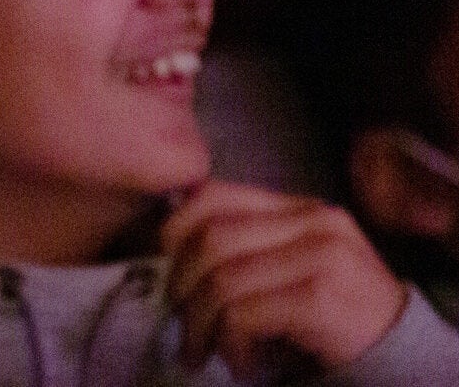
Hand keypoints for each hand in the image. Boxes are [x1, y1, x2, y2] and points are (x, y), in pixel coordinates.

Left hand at [161, 180, 406, 378]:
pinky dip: (230, 345)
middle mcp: (313, 221)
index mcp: (298, 208)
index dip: (173, 232)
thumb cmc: (329, 315)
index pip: (213, 195)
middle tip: (179, 326)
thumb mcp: (286, 266)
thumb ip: (243, 247)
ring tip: (202, 351)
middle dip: (179, 288)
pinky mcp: (319, 296)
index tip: (164, 272)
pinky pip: (242, 314)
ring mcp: (320, 255)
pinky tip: (241, 363)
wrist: (397, 350)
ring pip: (220, 279)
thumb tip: (162, 249)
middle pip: (209, 239)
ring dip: (199, 325)